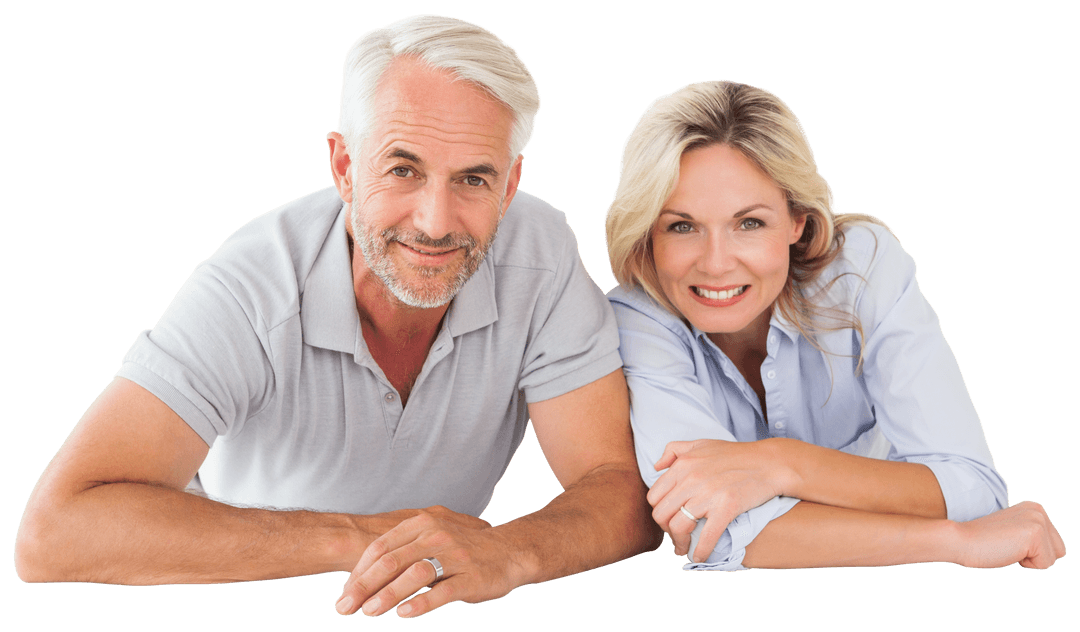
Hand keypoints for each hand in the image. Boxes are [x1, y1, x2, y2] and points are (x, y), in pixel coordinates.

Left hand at [335, 505, 522, 617]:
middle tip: (344, 607)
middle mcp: (436, 536)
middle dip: (364, 586)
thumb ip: (403, 550)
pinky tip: (403, 614)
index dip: (358, 572)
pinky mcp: (470, 579)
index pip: (381, 548)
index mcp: (422, 523)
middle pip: (391, 561)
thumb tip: (364, 575)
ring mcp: (454, 557)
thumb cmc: (463, 550)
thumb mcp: (432, 538)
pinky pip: (442, 592)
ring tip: (368, 612)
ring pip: (414, 575)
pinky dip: (421, 603)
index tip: (344, 593)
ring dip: (387, 595)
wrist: (510, 551)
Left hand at [649, 439, 784, 562]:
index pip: (654, 496)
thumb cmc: (736, 455)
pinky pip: (706, 537)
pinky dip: (700, 551)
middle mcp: (691, 478)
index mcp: (683, 464)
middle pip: (662, 514)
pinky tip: (700, 557)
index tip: (668, 521)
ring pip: (678, 527)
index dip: (658, 513)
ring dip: (679, 543)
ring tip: (684, 549)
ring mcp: (708, 494)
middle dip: (666, 531)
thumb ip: (675, 450)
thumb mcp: (701, 443)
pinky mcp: (726, 508)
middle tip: (676, 537)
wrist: (770, 463)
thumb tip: (656, 466)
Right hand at [951, 501, 1066, 568]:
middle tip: (1008, 545)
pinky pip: (1045, 564)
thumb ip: (1030, 534)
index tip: (1007, 541)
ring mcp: (1038, 521)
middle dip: (1036, 555)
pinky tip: (1008, 551)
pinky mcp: (1035, 534)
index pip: (1054, 544)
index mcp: (1034, 508)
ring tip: (1008, 547)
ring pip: (1053, 558)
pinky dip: (1026, 565)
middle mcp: (1039, 510)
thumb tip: (1050, 551)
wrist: (961, 540)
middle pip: (1058, 550)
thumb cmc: (982, 541)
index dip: (1031, 550)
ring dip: (1031, 560)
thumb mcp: (1013, 531)